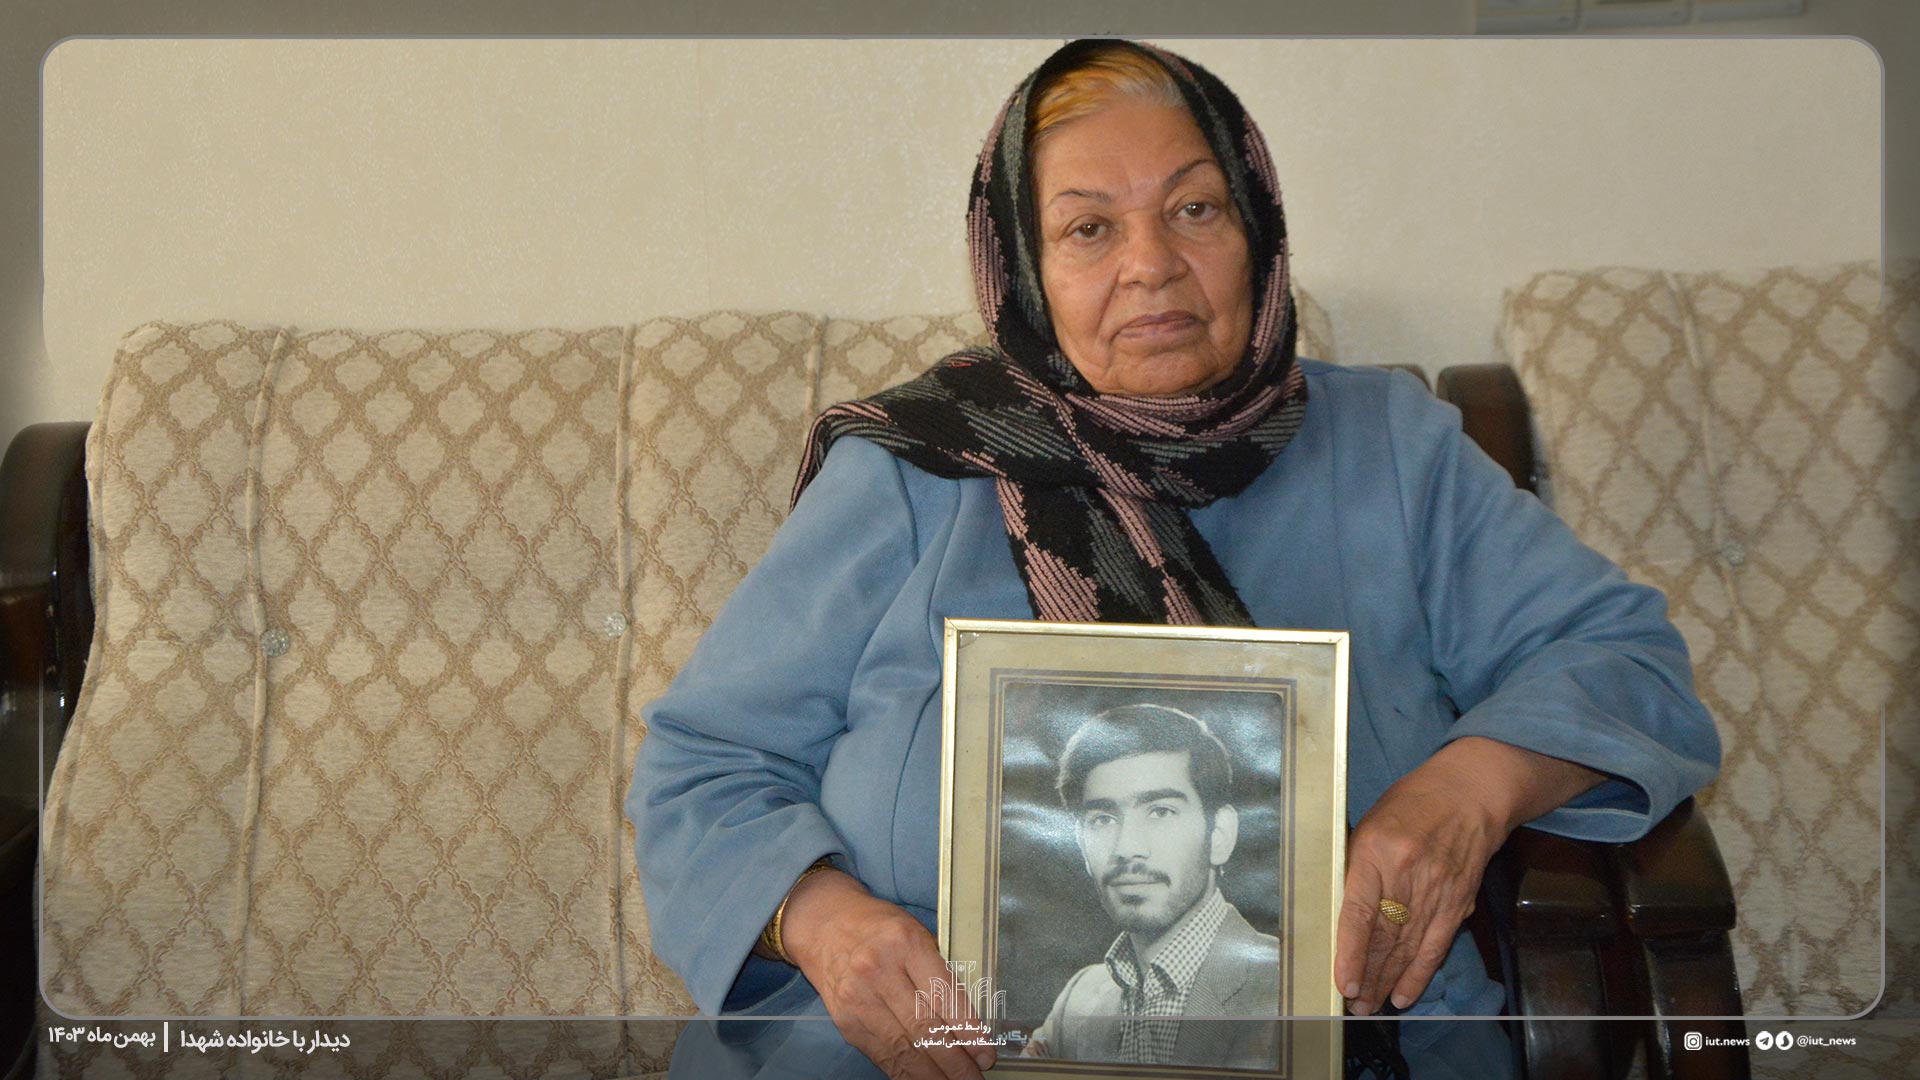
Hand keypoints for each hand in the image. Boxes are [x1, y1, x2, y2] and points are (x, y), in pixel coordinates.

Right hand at [781, 868, 996, 1078]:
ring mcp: (858, 999)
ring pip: (904, 1048)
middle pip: (925, 1028)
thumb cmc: (879, 927)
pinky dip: (906, 1073)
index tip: (986, 1053)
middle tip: (976, 1077)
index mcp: (905, 942)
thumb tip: (969, 1023)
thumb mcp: (915, 932)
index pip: (944, 997)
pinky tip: (925, 1079)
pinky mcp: (846, 1021)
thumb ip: (939, 971)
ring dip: (934, 1074)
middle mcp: (879, 971)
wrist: (824, 925)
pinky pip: (882, 1055)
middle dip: (956, 1061)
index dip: (969, 1032)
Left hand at [1335, 747, 1502, 1016]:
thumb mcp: (1369, 824)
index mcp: (1376, 850)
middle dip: (1368, 976)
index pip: (1361, 912)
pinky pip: (1436, 946)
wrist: (1469, 794)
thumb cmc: (1410, 805)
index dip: (1352, 952)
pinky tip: (1404, 995)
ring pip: (1409, 947)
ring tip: (1370, 1007)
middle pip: (1386, 937)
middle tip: (1352, 1005)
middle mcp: (1408, 874)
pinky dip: (1419, 974)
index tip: (1344, 983)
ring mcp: (1437, 890)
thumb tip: (1336, 910)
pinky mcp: (1458, 901)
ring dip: (1388, 981)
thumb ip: (1355, 867)